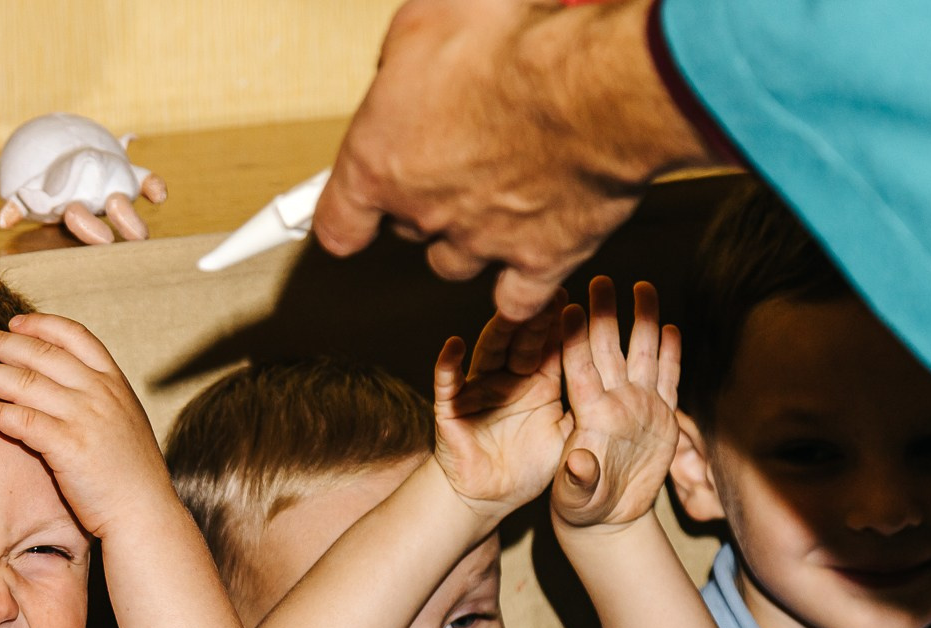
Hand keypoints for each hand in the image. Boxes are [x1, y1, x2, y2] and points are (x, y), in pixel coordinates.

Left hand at [0, 313, 164, 539]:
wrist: (145, 513)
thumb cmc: (132, 475)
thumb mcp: (125, 421)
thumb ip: (100, 397)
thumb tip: (73, 384)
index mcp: (114, 381)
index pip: (74, 335)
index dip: (40, 325)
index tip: (13, 322)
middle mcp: (100, 392)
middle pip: (41, 353)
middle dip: (1, 342)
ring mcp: (84, 417)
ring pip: (26, 382)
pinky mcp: (68, 446)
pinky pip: (21, 420)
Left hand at [311, 0, 712, 317]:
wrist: (593, 88)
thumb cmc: (510, 46)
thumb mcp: (426, 20)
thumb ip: (399, 57)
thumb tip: (398, 64)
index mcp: (379, 162)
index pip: (337, 220)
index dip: (345, 216)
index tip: (351, 216)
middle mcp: (423, 212)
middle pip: (406, 229)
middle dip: (422, 200)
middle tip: (455, 158)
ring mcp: (481, 242)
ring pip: (454, 262)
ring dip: (465, 238)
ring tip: (490, 200)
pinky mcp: (539, 260)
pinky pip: (517, 298)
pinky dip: (519, 286)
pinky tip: (526, 264)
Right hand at [430, 302, 569, 518]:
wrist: (489, 498)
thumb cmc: (529, 468)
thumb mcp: (566, 438)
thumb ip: (585, 412)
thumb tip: (620, 387)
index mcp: (539, 384)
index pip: (552, 348)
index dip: (562, 326)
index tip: (576, 300)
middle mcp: (508, 380)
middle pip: (522, 342)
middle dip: (534, 318)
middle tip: (546, 291)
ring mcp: (478, 391)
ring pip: (488, 353)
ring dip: (498, 331)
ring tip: (509, 310)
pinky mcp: (451, 410)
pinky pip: (448, 385)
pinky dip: (448, 365)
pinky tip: (455, 346)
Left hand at [553, 277, 681, 529]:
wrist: (607, 519)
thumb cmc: (582, 508)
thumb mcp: (576, 498)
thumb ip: (577, 480)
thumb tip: (579, 465)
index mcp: (588, 416)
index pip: (577, 368)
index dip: (572, 338)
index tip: (566, 306)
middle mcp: (612, 403)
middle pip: (607, 350)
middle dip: (605, 315)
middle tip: (601, 280)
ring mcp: (636, 407)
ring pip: (640, 355)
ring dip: (642, 323)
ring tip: (643, 287)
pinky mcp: (660, 419)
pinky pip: (667, 380)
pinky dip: (671, 355)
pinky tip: (672, 328)